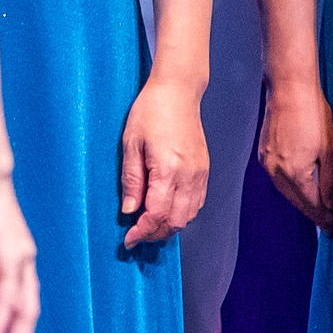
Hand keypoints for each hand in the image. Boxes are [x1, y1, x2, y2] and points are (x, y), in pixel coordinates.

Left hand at [117, 74, 207, 247]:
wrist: (178, 93)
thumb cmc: (150, 113)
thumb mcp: (130, 143)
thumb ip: (131, 179)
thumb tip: (128, 210)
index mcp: (168, 170)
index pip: (156, 214)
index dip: (142, 231)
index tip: (128, 239)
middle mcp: (189, 178)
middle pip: (175, 221)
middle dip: (155, 233)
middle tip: (136, 235)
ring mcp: (200, 175)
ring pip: (188, 216)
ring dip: (169, 226)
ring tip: (148, 226)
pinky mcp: (204, 171)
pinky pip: (196, 203)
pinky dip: (181, 214)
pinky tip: (166, 211)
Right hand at [260, 76, 332, 231]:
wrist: (290, 89)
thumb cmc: (314, 116)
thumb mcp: (332, 152)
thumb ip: (331, 183)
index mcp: (294, 173)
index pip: (312, 207)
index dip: (326, 219)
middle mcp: (275, 171)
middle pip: (297, 202)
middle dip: (314, 213)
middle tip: (331, 223)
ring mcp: (266, 162)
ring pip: (287, 191)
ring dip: (303, 200)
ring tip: (321, 207)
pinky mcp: (263, 153)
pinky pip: (279, 178)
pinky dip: (292, 186)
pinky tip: (304, 186)